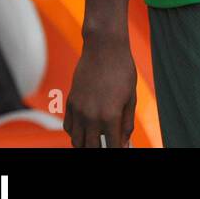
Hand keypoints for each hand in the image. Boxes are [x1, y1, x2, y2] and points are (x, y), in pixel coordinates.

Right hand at [64, 32, 136, 146]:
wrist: (104, 49)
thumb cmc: (122, 70)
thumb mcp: (131, 97)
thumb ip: (127, 121)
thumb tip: (125, 140)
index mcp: (110, 116)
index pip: (112, 145)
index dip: (118, 149)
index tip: (120, 148)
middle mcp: (91, 116)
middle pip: (91, 147)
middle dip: (100, 150)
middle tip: (108, 145)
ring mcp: (79, 110)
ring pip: (77, 140)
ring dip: (86, 144)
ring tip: (96, 142)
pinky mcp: (71, 102)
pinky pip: (68, 127)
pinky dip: (75, 133)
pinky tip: (85, 131)